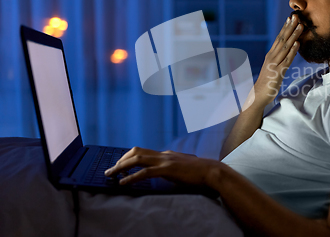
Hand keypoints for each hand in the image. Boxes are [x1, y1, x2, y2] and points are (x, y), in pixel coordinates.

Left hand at [104, 147, 223, 193]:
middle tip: (111, 169)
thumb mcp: (183, 167)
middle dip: (121, 160)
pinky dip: (131, 177)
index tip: (120, 165)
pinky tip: (123, 183)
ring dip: (121, 167)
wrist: (212, 171)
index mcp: (167, 154)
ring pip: (137, 160)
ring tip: (110, 174)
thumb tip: (168, 172)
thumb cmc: (200, 172)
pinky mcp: (167, 170)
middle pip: (136, 152)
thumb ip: (173, 168)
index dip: (128, 157)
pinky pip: (145, 172)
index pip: (143, 152)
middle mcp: (164, 154)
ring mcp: (165, 161)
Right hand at [249, 14, 302, 108]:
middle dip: (290, 27)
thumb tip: (286, 52)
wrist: (258, 95)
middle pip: (282, 39)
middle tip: (296, 16)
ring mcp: (274, 64)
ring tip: (300, 26)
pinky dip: (293, 51)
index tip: (290, 18)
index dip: (285, 28)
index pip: (278, 39)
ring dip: (293, 35)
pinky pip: (287, 59)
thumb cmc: (267, 83)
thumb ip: (278, 60)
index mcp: (270, 55)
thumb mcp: (272, 68)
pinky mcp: (278, 72)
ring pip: (285, 47)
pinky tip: (297, 43)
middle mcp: (271, 57)